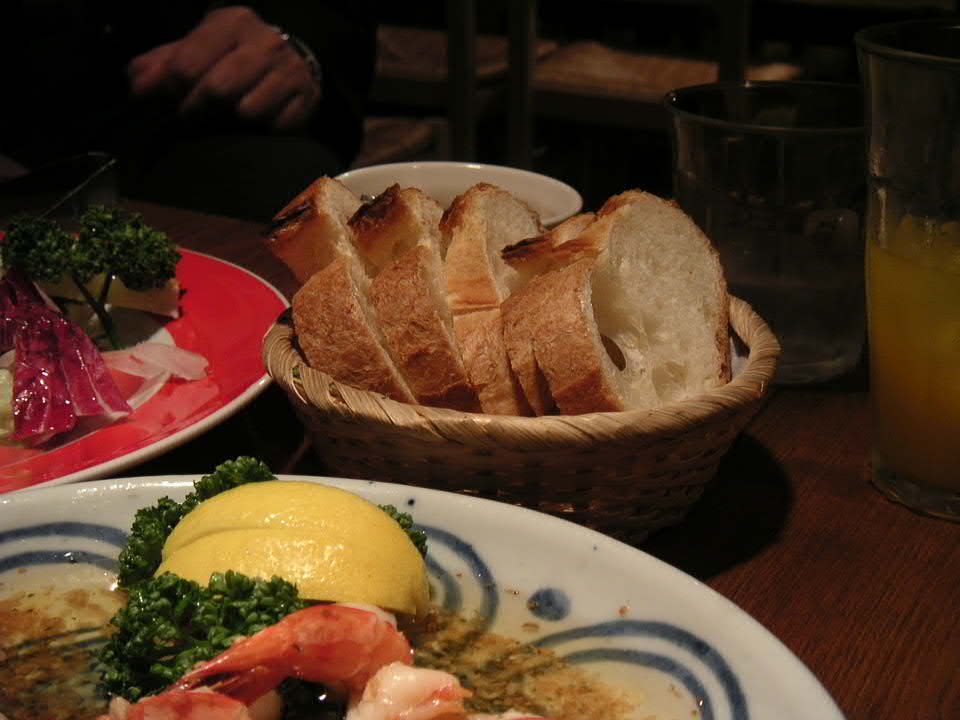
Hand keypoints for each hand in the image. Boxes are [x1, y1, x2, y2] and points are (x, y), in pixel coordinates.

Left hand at [127, 6, 320, 131]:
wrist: (291, 61)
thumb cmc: (231, 58)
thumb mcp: (194, 50)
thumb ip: (159, 66)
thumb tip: (138, 87)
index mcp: (232, 22)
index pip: (187, 64)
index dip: (168, 91)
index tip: (164, 103)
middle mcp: (265, 42)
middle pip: (217, 90)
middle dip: (197, 110)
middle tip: (191, 118)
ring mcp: (290, 71)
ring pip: (248, 111)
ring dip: (230, 123)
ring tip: (224, 118)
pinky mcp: (307, 99)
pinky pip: (276, 127)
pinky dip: (261, 132)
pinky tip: (255, 125)